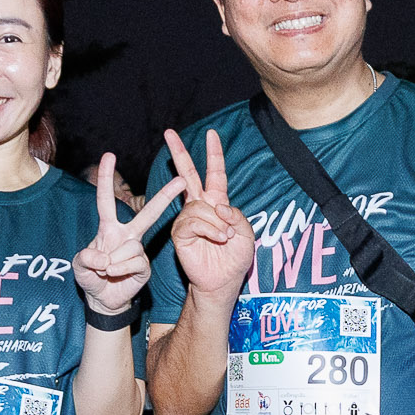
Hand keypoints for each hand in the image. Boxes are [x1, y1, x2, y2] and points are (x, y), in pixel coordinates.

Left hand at [70, 152, 188, 315]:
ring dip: (112, 262)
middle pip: (148, 213)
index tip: (109, 156)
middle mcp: (128, 235)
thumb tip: (105, 257)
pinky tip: (114, 275)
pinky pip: (134, 263)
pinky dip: (120, 270)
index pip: (106, 200)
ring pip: (131, 247)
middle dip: (165, 197)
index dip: (105, 179)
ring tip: (106, 271)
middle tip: (181, 180)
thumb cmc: (90, 278)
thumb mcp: (78, 266)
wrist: (103, 301)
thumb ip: (85, 258)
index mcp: (109, 228)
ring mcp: (138, 250)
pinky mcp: (144, 266)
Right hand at [160, 129, 255, 300]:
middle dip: (179, 152)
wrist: (222, 281)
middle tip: (168, 133)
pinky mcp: (180, 233)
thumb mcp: (246, 233)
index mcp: (217, 203)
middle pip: (187, 174)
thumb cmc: (234, 259)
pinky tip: (216, 239)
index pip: (215, 173)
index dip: (214, 154)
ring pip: (198, 206)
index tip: (211, 134)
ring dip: (216, 222)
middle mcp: (199, 207)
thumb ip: (236, 215)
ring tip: (224, 237)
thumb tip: (217, 205)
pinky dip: (208, 229)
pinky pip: (192, 221)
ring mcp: (188, 219)